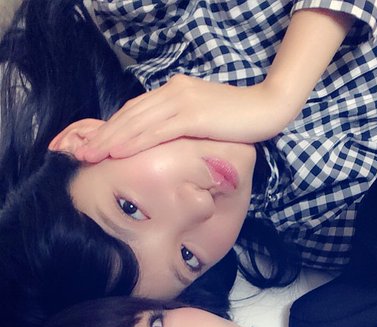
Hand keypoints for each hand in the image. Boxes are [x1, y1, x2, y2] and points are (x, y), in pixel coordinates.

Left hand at [76, 74, 293, 162]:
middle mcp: (173, 92)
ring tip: (90, 155)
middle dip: (102, 135)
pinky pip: (157, 131)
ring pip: (138, 122)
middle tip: (79, 152)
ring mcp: (182, 102)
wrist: (269, 106)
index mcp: (173, 92)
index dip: (111, 128)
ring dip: (111, 140)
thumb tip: (167, 144)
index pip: (135, 111)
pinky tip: (118, 152)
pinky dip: (135, 141)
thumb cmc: (240, 118)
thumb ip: (183, 125)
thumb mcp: (205, 120)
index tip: (93, 144)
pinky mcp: (194, 115)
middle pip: (130, 115)